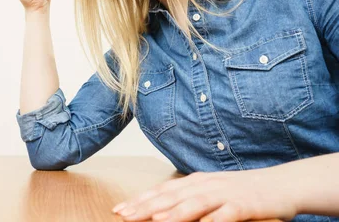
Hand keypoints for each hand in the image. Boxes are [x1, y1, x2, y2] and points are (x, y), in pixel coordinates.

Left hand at [113, 168, 297, 221]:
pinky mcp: (244, 204)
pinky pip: (226, 214)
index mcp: (194, 182)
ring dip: (173, 213)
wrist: (280, 185)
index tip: (118, 210)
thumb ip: (187, 201)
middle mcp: (205, 185)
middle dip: (146, 207)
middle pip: (171, 196)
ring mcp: (224, 193)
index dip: (139, 200)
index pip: (161, 191)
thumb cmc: (240, 192)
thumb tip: (159, 212)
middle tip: (125, 216)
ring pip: (194, 203)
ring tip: (154, 221)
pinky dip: (212, 220)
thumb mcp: (210, 193)